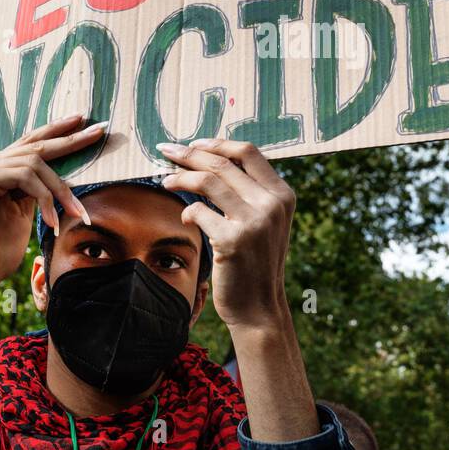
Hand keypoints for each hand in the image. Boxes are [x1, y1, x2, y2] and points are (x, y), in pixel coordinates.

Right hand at [0, 114, 104, 299]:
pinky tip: (52, 222)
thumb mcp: (22, 212)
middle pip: (33, 145)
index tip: (82, 121)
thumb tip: (59, 174)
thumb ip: (34, 190)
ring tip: (77, 214)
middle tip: (98, 132)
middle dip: (70, 139)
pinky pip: (24, 177)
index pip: (28, 142)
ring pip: (34, 163)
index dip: (56, 131)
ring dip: (61, 190)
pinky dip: (45, 198)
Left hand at [156, 138, 294, 332]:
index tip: (195, 143)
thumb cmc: (256, 262)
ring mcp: (253, 222)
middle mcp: (271, 204)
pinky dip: (187, 212)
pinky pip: (198, 212)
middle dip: (190, 154)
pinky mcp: (232, 240)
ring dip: (180, 177)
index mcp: (283, 195)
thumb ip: (252, 193)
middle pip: (223, 163)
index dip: (218, 143)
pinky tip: (185, 218)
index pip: (249, 152)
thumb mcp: (266, 222)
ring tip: (165, 180)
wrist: (259, 307)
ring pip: (207, 181)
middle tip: (168, 151)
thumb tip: (214, 160)